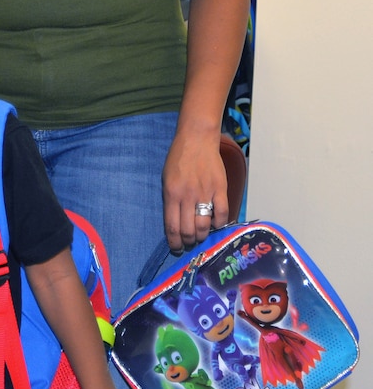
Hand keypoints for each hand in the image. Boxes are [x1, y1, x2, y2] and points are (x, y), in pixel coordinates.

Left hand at [162, 130, 228, 255]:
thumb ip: (170, 200)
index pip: (172, 227)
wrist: (197, 140)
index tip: (176, 248)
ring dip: (203, 236)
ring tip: (201, 235)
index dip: (175, 242)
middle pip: (189, 230)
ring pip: (204, 226)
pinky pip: (222, 214)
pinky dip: (219, 224)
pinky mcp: (220, 189)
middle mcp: (187, 196)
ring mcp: (205, 193)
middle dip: (188, 242)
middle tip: (190, 242)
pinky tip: (215, 224)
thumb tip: (175, 223)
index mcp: (172, 194)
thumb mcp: (166, 180)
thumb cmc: (178, 159)